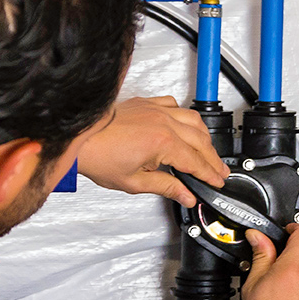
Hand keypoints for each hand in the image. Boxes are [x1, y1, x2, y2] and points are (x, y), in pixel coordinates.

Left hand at [77, 96, 227, 204]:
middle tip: (219, 171)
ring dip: (205, 136)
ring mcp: (156, 109)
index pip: (196, 162)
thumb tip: (186, 196)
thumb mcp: (134, 182)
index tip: (217, 181)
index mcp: (163, 143)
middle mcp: (163, 122)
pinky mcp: (146, 103)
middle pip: (201, 141)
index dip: (209, 174)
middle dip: (213, 159)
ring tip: (209, 150)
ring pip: (193, 119)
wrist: (79, 136)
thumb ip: (166, 187)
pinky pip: (174, 104)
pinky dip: (185, 115)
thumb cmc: (98, 156)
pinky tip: (185, 124)